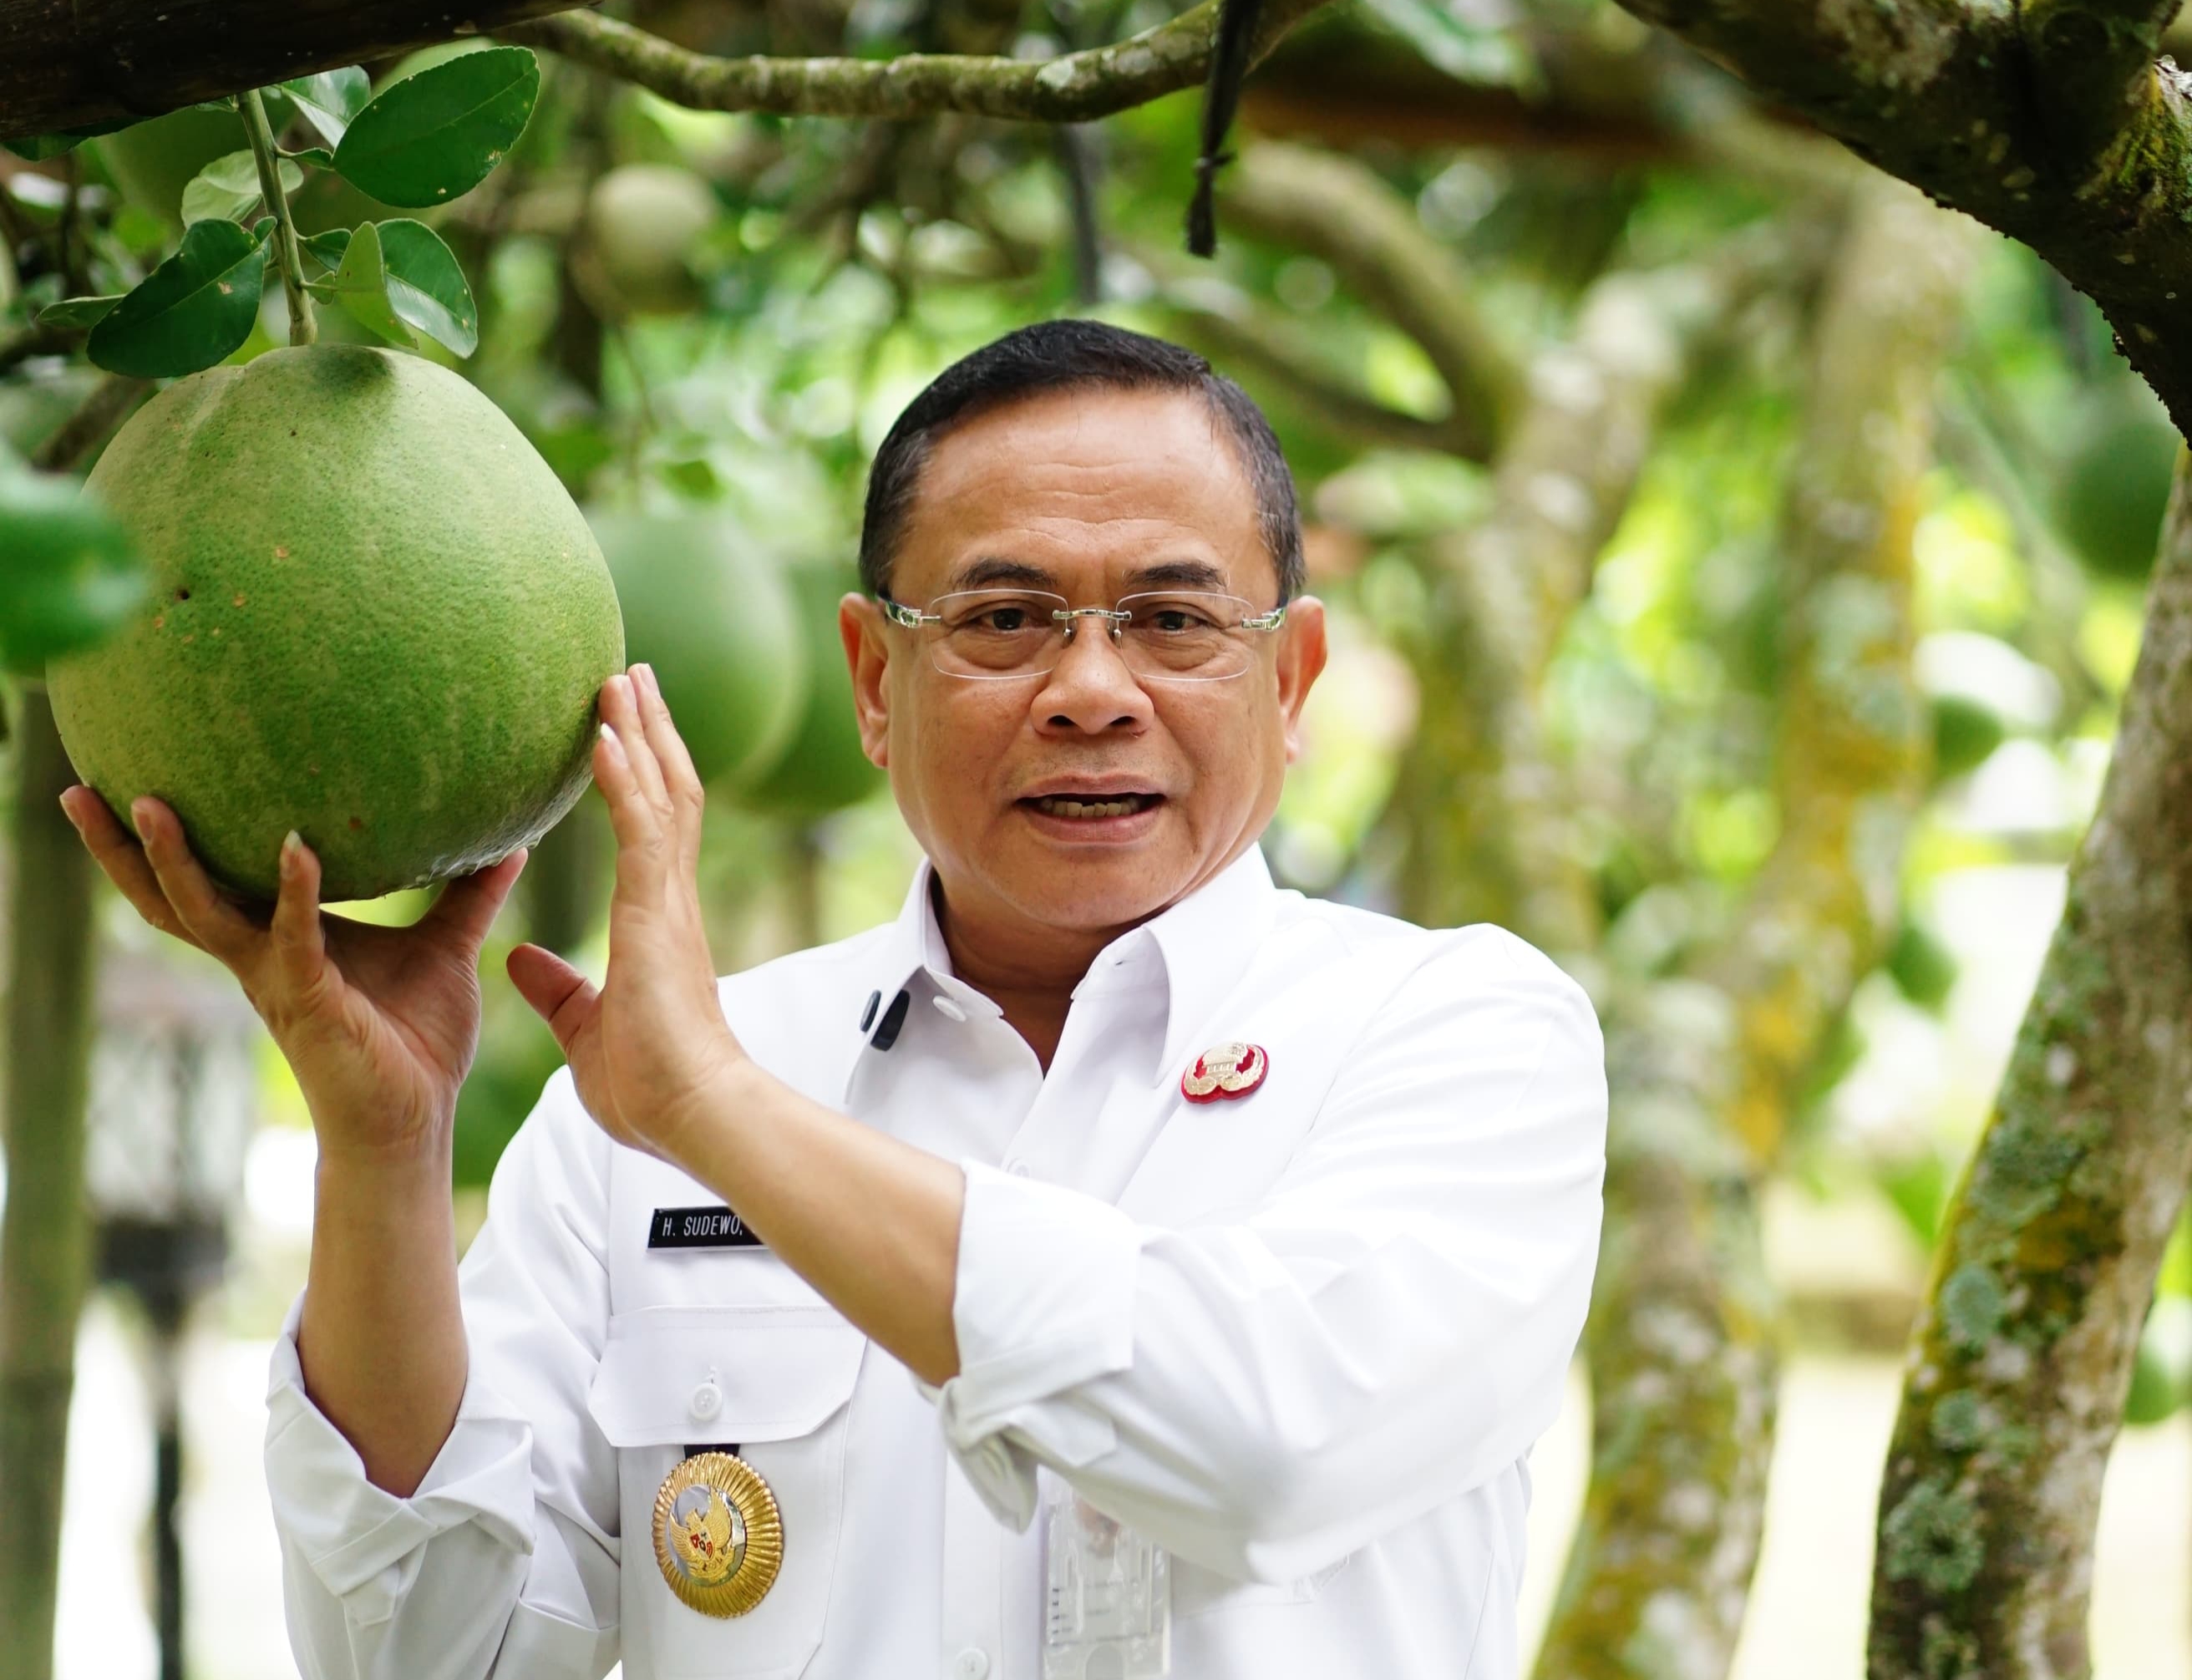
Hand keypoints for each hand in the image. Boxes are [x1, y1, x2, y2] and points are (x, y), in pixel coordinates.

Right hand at [60, 787, 527, 1163]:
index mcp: (276, 941)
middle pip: (171, 895)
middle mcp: (259, 957)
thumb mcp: (443, 949)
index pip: (209, 880)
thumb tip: (512, 840)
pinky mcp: (309, 1003)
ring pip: (203, 914)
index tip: (129, 779)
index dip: (165, 839)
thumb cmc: (417, 1042)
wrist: (417, 1120)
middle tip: (79, 788)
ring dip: (173, 861)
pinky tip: (296, 847)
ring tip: (149, 803)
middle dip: (122, 848)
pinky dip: (293, 892)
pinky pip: (294, 939)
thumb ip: (467, 896)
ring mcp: (277, 980)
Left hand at [506, 663, 746, 1169]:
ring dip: (639, 732)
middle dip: (649, 730)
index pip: (652, 829)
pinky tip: (603, 735)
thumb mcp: (584, 1029)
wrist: (692, 1114)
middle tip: (629, 674)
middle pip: (666, 791)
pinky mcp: (655, 915)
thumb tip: (516, 961)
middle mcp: (669, 900)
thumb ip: (557, 990)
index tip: (622, 727)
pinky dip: (623, 779)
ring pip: (660, 794)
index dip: (640, 773)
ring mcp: (667, 903)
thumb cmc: (651, 1087)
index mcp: (657, 924)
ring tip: (618, 677)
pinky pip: (639, 829)